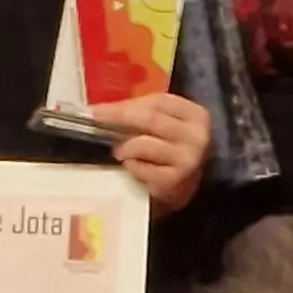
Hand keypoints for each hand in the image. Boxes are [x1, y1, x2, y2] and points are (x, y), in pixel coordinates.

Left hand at [87, 94, 207, 211]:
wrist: (186, 191)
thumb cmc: (171, 153)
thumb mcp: (167, 128)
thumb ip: (146, 114)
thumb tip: (107, 108)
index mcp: (197, 116)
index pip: (159, 101)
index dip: (127, 103)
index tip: (101, 106)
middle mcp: (196, 136)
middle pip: (150, 118)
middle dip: (119, 116)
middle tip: (96, 117)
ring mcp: (187, 160)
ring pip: (143, 144)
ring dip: (124, 147)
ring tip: (119, 152)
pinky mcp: (174, 181)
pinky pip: (140, 167)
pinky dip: (130, 166)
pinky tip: (132, 168)